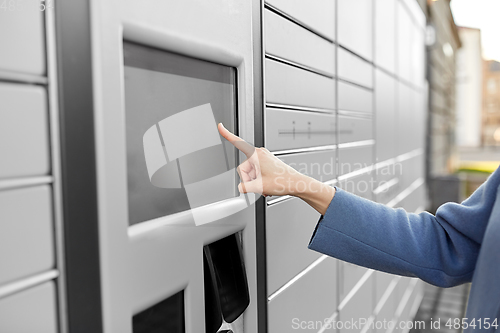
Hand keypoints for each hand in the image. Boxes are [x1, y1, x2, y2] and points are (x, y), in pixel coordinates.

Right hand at [218, 123, 334, 214]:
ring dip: (256, 180)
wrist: (296, 183)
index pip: (238, 142)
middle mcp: (260, 153)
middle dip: (249, 178)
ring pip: (251, 170)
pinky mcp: (268, 162)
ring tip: (266, 185)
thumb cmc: (282, 182)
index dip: (227, 134)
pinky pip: (258, 170)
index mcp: (256, 154)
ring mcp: (265, 157)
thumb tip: (241, 187)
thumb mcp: (259, 187)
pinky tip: (267, 184)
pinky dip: (260, 179)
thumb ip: (244, 187)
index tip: (220, 126)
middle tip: (260, 185)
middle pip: (244, 166)